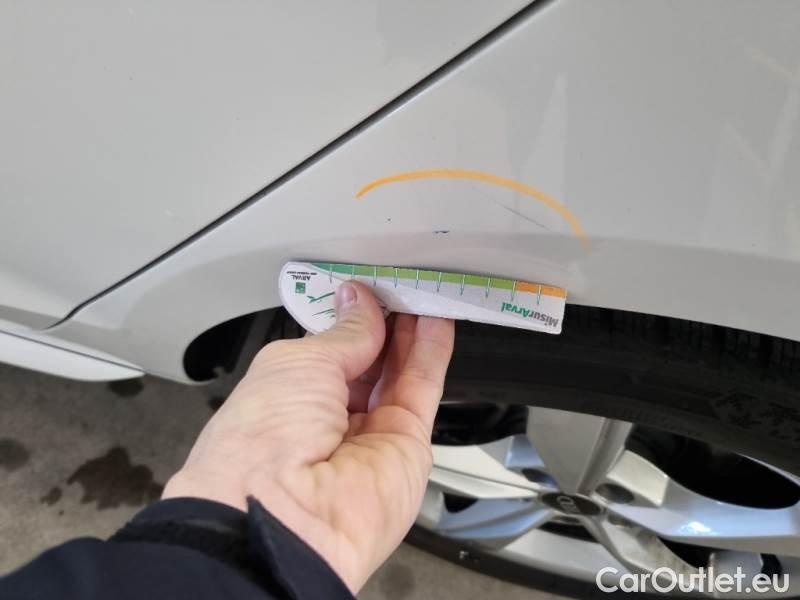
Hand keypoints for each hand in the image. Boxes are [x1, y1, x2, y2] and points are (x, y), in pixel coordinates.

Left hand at [162, 281, 454, 592]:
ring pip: (399, 373)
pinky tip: (436, 321)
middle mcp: (328, 418)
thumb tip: (360, 303)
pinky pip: (422, 389)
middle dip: (384, 322)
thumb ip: (343, 334)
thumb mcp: (298, 363)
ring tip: (424, 292)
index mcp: (289, 396)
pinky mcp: (406, 445)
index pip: (329, 349)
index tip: (368, 288)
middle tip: (401, 285)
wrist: (287, 515)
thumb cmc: (262, 441)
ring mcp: (369, 433)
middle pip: (368, 361)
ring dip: (413, 332)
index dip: (350, 318)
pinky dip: (432, 353)